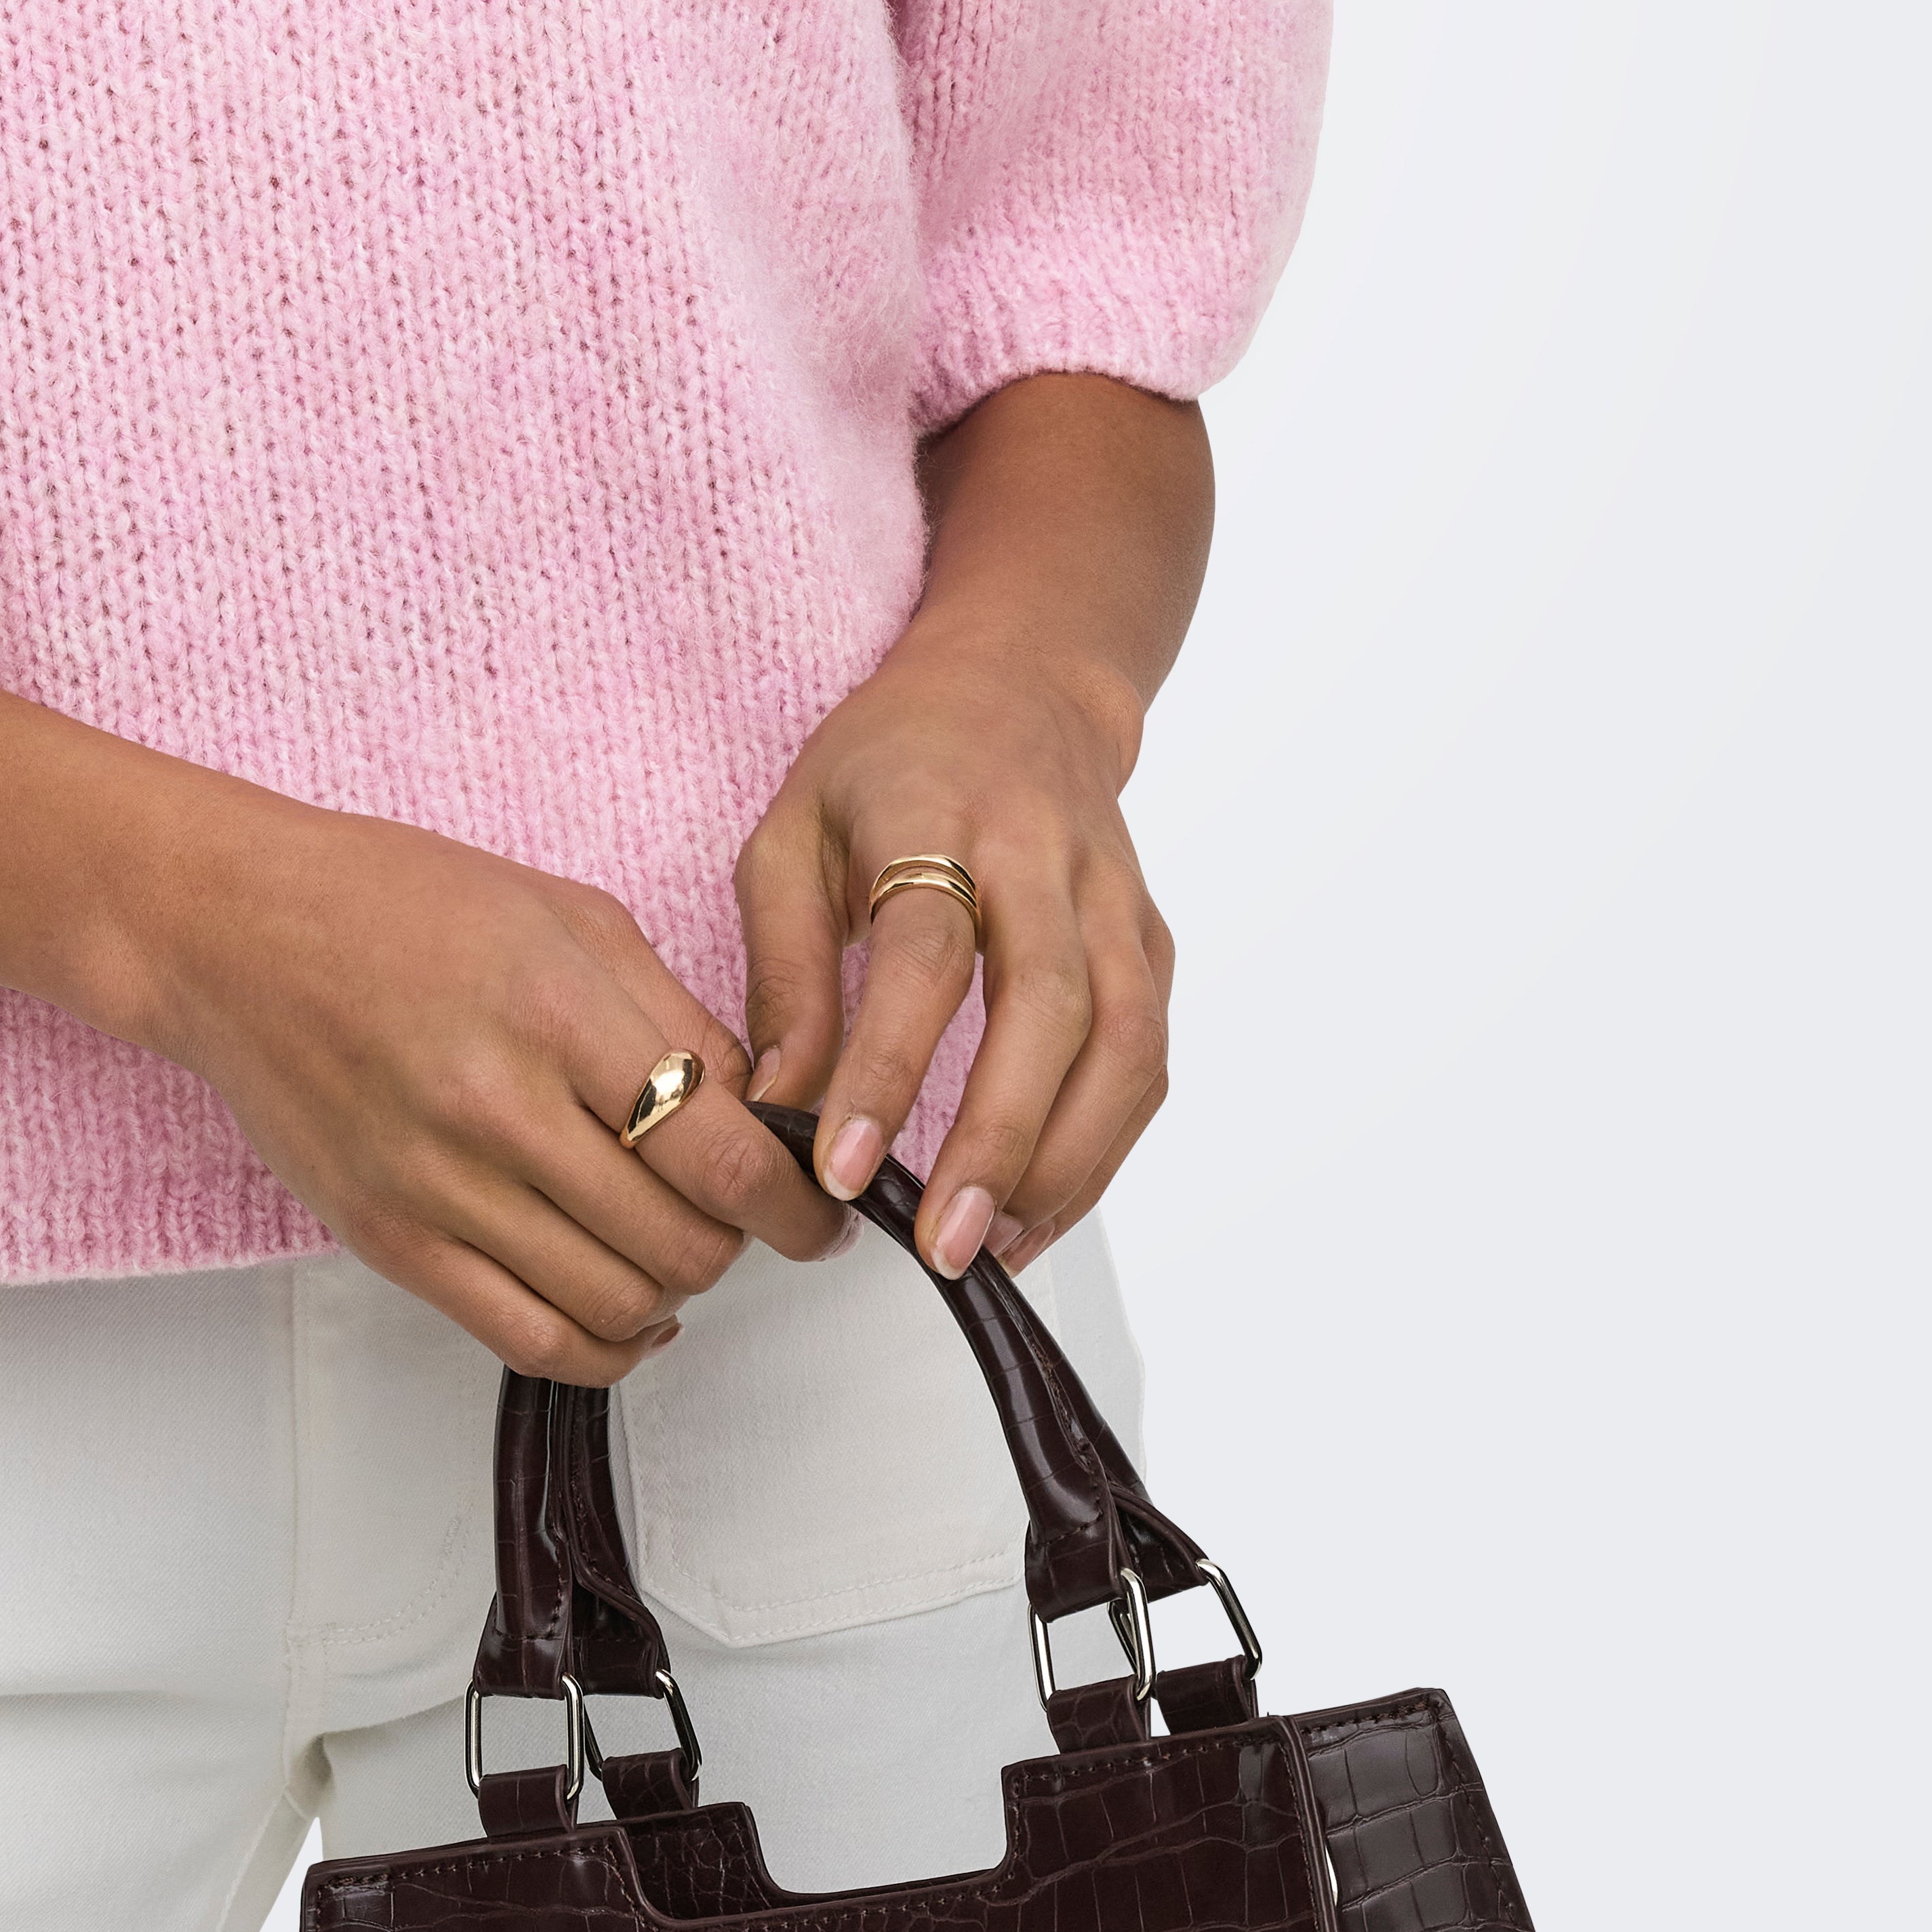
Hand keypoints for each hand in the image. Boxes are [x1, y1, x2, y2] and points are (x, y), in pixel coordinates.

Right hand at [129, 790, 847, 1378]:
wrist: (238, 935)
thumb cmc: (402, 903)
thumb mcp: (568, 914)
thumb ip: (672, 1016)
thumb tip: (760, 1112)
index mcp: (556, 1009)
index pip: (720, 1151)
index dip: (795, 1202)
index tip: (819, 1212)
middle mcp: (498, 1109)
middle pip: (680, 1239)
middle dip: (742, 1240)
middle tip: (750, 1216)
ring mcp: (439, 1188)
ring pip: (618, 1301)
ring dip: (677, 1288)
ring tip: (680, 1241)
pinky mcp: (393, 1244)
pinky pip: (532, 1341)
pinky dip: (608, 1345)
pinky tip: (634, 1309)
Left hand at [733, 615, 1174, 1282]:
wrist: (1017, 685)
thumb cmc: (885, 766)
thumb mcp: (791, 831)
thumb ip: (783, 966)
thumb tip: (779, 1101)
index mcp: (937, 815)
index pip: (925, 952)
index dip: (886, 1065)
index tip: (843, 1168)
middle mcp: (1044, 855)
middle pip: (1052, 1005)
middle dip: (1000, 1138)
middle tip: (944, 1243)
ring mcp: (1113, 898)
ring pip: (1125, 1043)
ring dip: (1069, 1161)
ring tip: (996, 1246)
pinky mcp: (1152, 940)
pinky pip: (1148, 1058)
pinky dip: (1105, 1148)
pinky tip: (1039, 1209)